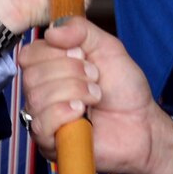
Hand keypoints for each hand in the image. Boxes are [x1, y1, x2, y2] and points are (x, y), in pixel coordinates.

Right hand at [17, 16, 172, 173]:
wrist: (143, 123)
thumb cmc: (124, 89)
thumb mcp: (107, 47)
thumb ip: (80, 30)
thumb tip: (51, 30)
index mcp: (48, 69)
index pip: (29, 54)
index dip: (56, 53)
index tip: (83, 57)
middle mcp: (40, 93)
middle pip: (32, 75)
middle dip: (71, 73)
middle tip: (95, 79)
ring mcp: (43, 118)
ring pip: (37, 97)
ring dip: (74, 92)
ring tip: (95, 97)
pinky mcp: (50, 143)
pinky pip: (41, 124)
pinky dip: (63, 114)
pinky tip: (82, 114)